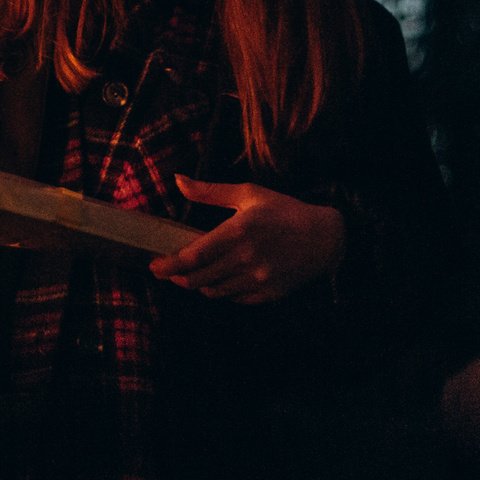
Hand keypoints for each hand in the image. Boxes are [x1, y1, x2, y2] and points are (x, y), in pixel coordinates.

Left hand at [149, 175, 344, 303]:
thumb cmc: (284, 211)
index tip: (154, 265)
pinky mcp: (269, 294)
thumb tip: (178, 180)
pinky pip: (234, 299)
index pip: (195, 256)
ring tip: (192, 275)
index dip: (170, 265)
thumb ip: (210, 191)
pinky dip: (222, 291)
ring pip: (215, 291)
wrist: (325, 238)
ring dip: (199, 285)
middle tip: (168, 272)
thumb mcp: (248, 193)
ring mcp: (259, 279)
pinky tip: (221, 280)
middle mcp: (247, 258)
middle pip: (199, 279)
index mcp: (239, 230)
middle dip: (178, 278)